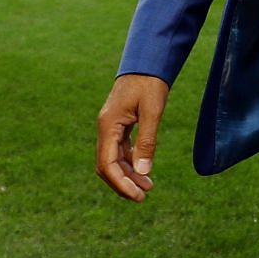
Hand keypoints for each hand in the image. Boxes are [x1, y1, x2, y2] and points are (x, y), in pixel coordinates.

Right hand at [95, 73, 168, 201]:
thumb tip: (143, 172)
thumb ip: (147, 142)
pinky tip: (143, 170)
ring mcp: (111, 126)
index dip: (121, 184)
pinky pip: (120, 150)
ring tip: (148, 187)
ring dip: (128, 174)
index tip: (138, 196)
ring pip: (114, 159)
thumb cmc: (150, 83)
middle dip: (123, 183)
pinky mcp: (119, 124)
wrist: (147, 61)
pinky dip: (130, 162)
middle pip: (107, 165)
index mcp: (108, 126)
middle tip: (143, 196)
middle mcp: (105, 128)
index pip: (107, 164)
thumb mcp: (152, 111)